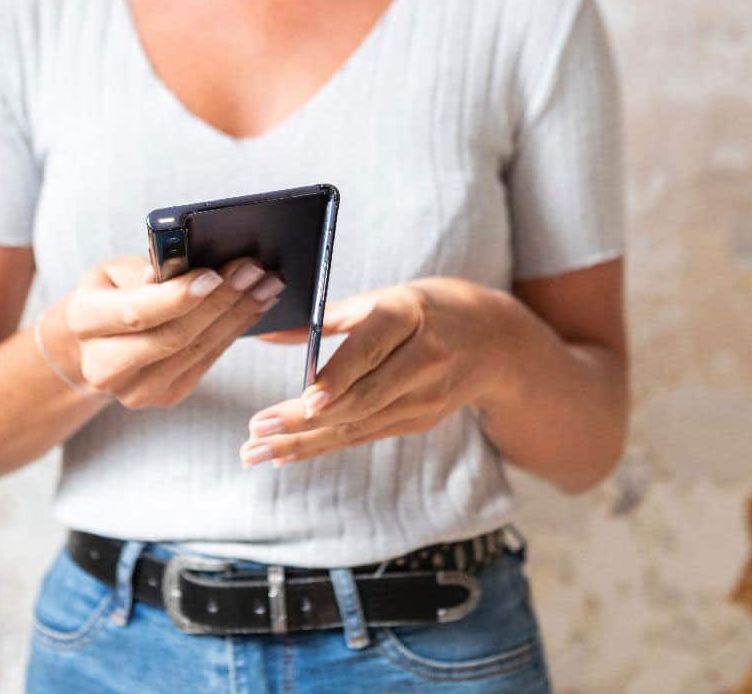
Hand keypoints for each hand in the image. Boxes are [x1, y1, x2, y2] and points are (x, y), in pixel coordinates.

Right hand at [61, 255, 285, 408]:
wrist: (99, 341)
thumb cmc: (113, 293)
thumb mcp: (117, 270)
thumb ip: (147, 269)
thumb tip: (188, 266)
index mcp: (84, 322)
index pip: (136, 313)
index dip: (179, 296)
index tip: (215, 274)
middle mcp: (103, 366)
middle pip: (173, 337)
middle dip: (220, 302)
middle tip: (254, 271)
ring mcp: (135, 390)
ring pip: (196, 351)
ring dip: (238, 315)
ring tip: (267, 284)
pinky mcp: (165, 397)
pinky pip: (207, 361)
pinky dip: (235, 330)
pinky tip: (257, 305)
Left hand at [241, 277, 517, 465]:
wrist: (495, 340)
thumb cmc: (425, 308)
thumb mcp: (383, 298)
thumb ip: (326, 316)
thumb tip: (266, 330)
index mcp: (410, 314)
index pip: (372, 348)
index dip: (340, 377)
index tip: (307, 399)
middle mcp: (423, 359)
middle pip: (361, 396)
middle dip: (304, 419)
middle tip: (256, 431)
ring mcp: (426, 396)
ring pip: (357, 423)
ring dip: (303, 441)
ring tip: (255, 450)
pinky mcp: (421, 420)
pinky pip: (364, 435)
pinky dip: (323, 445)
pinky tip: (285, 454)